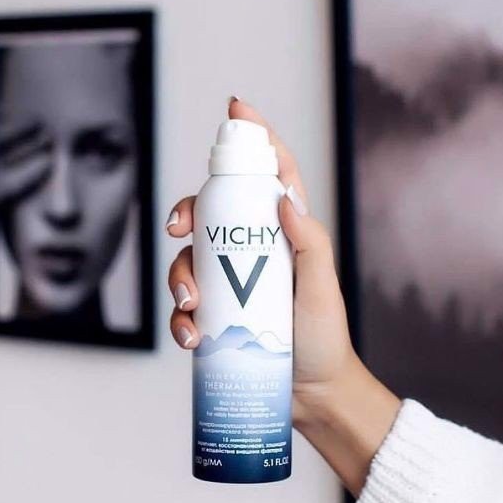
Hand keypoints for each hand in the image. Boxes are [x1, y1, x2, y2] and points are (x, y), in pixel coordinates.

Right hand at [166, 99, 400, 495]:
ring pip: (189, 258)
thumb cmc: (324, 338)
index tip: (236, 108)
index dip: (254, 137)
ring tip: (190, 306)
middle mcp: (254, 250)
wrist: (311, 394)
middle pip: (212, 212)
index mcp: (284, 234)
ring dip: (179, 275)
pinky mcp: (216, 314)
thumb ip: (311, 243)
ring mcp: (231, 282)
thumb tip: (286, 201)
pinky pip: (185, 304)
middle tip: (177, 229)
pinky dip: (179, 315)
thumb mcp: (323, 288)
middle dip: (187, 211)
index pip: (270, 175)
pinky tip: (190, 335)